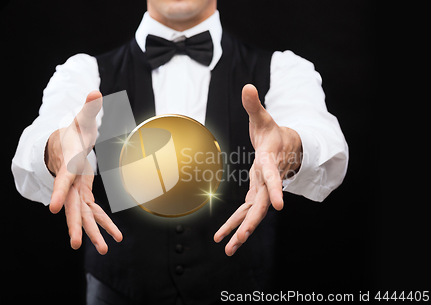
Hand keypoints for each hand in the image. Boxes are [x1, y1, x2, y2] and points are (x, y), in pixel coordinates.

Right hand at [45, 91, 122, 252]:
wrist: (64, 143)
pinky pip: (93, 211)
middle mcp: (71, 181)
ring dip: (93, 231)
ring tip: (105, 249)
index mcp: (69, 164)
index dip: (60, 192)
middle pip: (72, 205)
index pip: (62, 180)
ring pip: (84, 213)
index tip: (54, 208)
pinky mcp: (85, 192)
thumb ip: (89, 107)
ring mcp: (78, 189)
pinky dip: (103, 223)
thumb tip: (96, 92)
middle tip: (76, 243)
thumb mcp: (82, 118)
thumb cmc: (73, 130)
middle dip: (75, 224)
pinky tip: (115, 237)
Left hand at [214, 84, 301, 255]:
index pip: (273, 178)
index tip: (279, 207)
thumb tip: (248, 86)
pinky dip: (235, 224)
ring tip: (228, 249)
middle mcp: (266, 180)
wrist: (287, 147)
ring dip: (241, 231)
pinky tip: (224, 238)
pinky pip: (246, 211)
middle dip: (250, 223)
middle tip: (239, 240)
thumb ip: (254, 105)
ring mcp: (262, 189)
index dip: (275, 190)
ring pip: (252, 213)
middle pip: (261, 205)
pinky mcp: (256, 193)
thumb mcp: (263, 117)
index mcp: (269, 162)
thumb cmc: (273, 132)